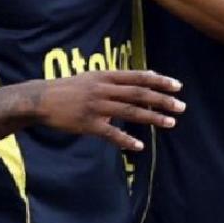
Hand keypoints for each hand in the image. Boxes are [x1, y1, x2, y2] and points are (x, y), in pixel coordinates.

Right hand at [35, 70, 185, 150]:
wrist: (41, 100)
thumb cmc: (70, 88)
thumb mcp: (93, 77)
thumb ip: (117, 80)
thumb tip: (145, 78)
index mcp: (106, 76)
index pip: (138, 77)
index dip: (159, 81)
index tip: (177, 86)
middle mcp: (104, 90)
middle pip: (138, 94)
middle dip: (162, 100)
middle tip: (181, 106)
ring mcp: (96, 107)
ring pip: (130, 112)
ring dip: (152, 118)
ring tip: (170, 123)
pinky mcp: (88, 124)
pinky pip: (110, 133)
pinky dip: (125, 140)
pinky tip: (139, 146)